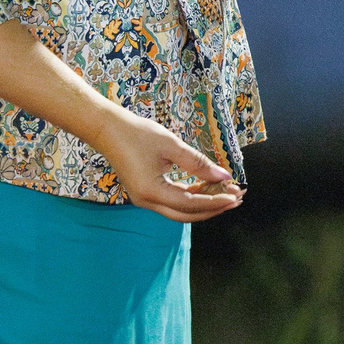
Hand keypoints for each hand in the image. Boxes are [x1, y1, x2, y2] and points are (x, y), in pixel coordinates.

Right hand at [94, 111, 244, 222]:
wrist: (107, 129)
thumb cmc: (137, 134)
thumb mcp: (171, 145)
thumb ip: (198, 163)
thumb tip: (224, 176)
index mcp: (152, 192)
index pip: (191, 204)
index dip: (215, 201)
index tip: (235, 195)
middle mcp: (147, 201)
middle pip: (187, 214)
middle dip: (213, 208)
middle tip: (236, 199)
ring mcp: (145, 199)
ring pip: (181, 210)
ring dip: (204, 203)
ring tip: (226, 193)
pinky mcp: (146, 193)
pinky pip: (173, 201)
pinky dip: (191, 197)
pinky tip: (207, 188)